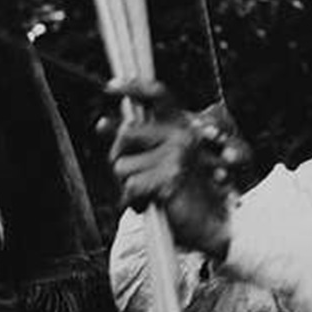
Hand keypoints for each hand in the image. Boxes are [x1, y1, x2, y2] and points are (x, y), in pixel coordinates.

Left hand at [101, 80, 250, 258]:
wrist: (211, 225)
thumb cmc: (182, 192)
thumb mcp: (159, 159)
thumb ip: (136, 140)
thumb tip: (101, 124)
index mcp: (181, 125)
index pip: (158, 94)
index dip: (134, 87)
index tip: (109, 87)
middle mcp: (181, 133)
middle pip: (126, 133)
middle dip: (119, 157)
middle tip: (134, 175)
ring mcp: (177, 154)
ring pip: (122, 165)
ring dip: (128, 185)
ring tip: (151, 193)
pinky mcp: (170, 177)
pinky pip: (130, 187)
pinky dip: (134, 201)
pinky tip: (152, 204)